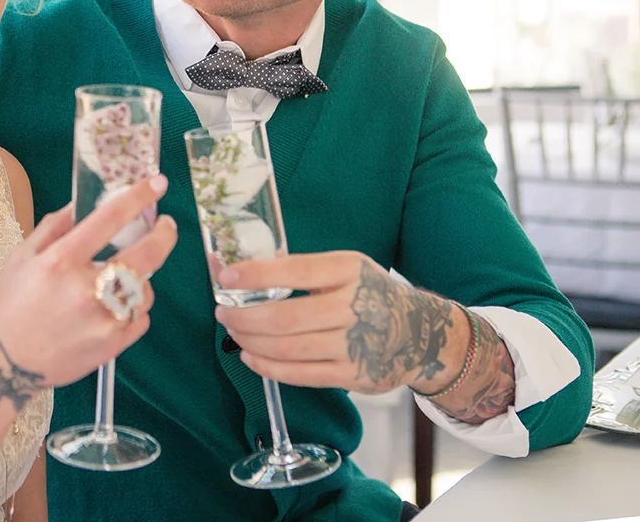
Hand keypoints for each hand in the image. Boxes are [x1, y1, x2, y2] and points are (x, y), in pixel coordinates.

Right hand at [0, 174, 177, 386]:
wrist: (4, 364)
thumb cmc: (11, 306)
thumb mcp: (21, 257)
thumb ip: (54, 227)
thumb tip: (83, 204)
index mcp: (60, 261)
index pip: (109, 219)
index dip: (138, 197)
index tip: (157, 184)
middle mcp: (86, 290)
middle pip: (145, 255)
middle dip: (164, 235)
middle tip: (167, 225)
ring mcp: (103, 321)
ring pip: (145, 290)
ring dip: (139, 280)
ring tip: (120, 282)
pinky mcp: (113, 346)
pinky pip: (140, 318)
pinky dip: (132, 309)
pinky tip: (112, 309)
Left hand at [212, 251, 464, 394]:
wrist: (421, 333)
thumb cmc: (370, 293)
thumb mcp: (345, 268)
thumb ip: (302, 268)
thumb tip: (243, 269)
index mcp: (350, 271)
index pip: (297, 271)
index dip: (256, 276)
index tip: (225, 277)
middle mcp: (356, 307)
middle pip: (287, 318)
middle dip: (245, 317)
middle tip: (223, 313)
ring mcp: (357, 346)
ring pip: (290, 349)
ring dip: (252, 342)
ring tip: (234, 333)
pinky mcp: (355, 376)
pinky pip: (301, 375)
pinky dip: (268, 367)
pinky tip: (250, 357)